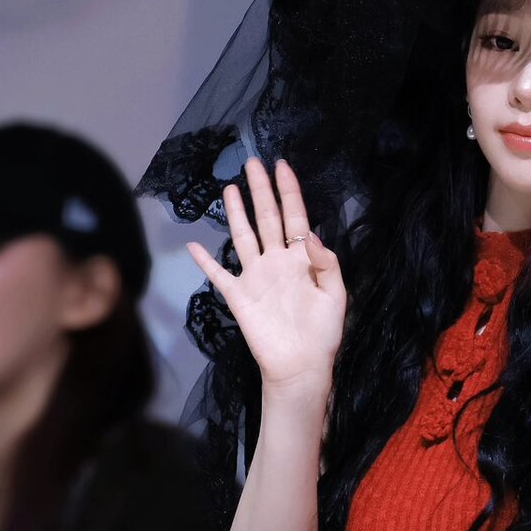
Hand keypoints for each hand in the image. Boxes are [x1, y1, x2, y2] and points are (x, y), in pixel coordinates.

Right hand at [186, 157, 344, 393]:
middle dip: (261, 191)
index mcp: (302, 259)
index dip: (289, 191)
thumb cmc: (323, 333)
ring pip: (244, 236)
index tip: (282, 166)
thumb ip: (326, 263)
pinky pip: (218, 275)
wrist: (300, 366)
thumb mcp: (336, 295)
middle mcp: (277, 261)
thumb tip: (310, 234)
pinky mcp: (238, 296)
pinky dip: (205, 261)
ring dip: (237, 213)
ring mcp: (255, 277)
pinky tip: (194, 245)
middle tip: (253, 164)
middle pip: (267, 218)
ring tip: (231, 189)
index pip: (295, 217)